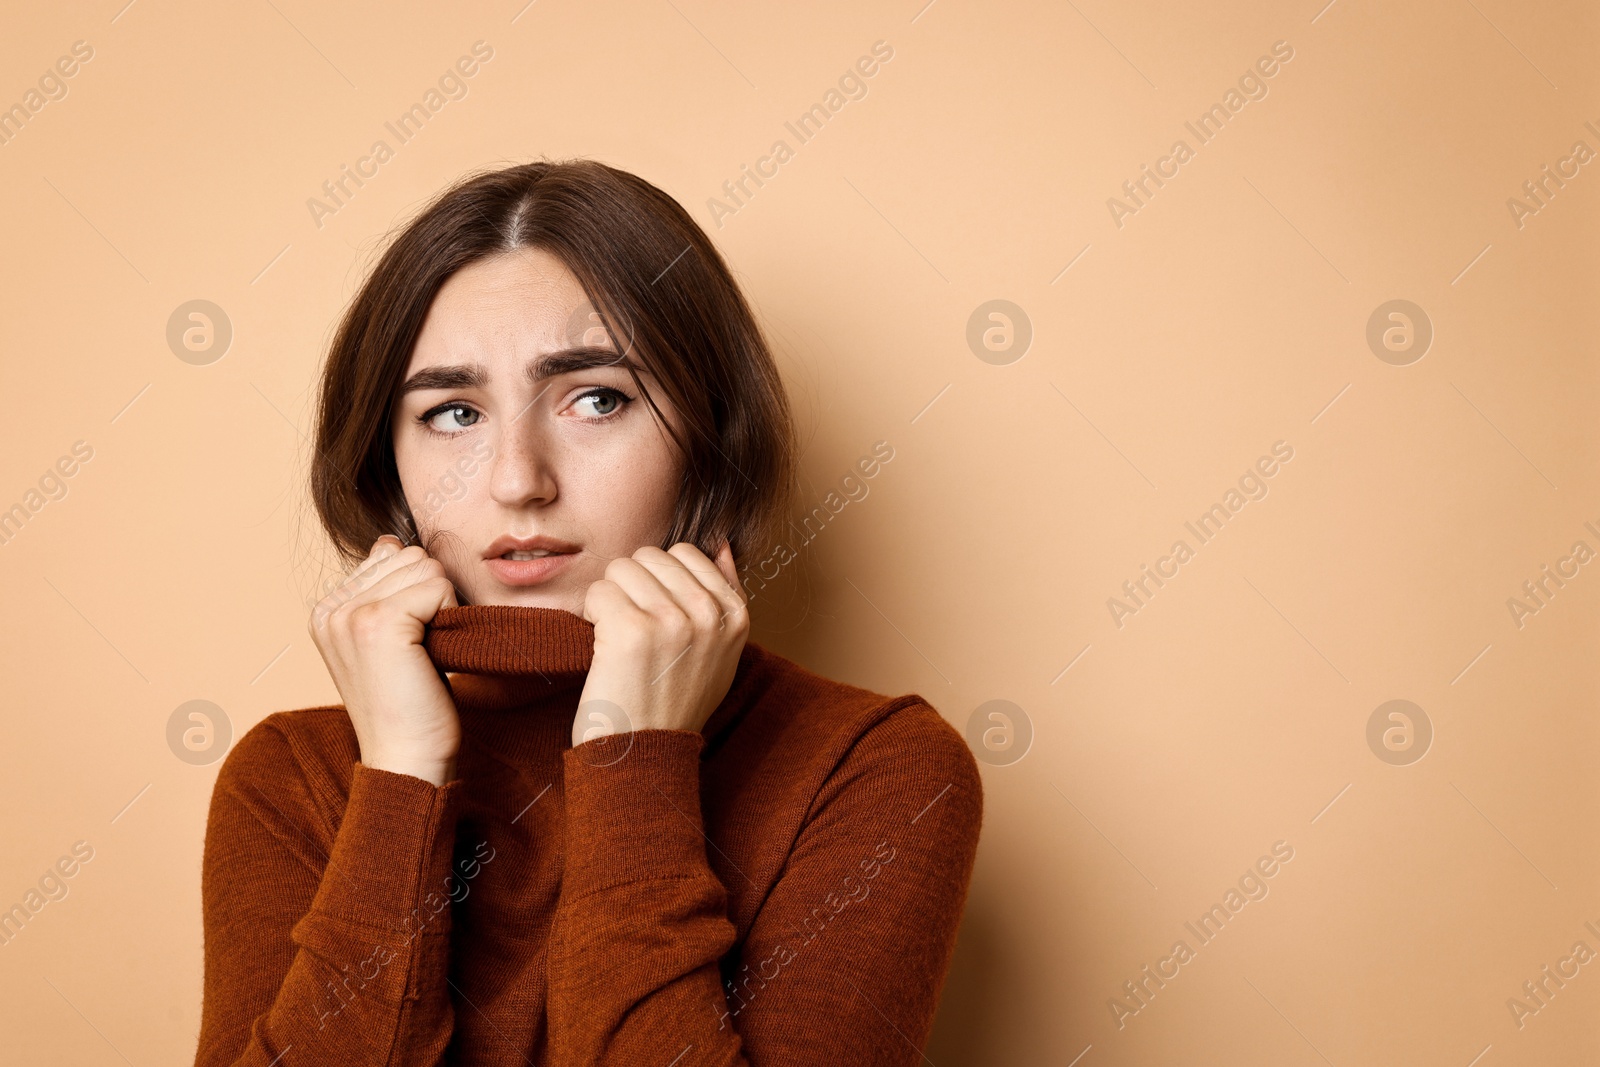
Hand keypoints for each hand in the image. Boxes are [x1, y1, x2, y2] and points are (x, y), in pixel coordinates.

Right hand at [308, 535, 461, 785]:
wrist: (407, 759)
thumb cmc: (409, 705)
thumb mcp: (389, 640)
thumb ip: (383, 588)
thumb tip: (388, 541)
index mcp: (326, 610)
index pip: (391, 555)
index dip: (419, 594)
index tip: (409, 642)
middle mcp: (329, 608)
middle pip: (411, 556)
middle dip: (432, 597)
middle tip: (421, 650)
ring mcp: (348, 613)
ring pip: (426, 567)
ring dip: (442, 607)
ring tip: (424, 652)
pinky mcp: (377, 621)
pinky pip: (438, 586)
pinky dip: (448, 616)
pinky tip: (431, 654)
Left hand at [572, 539, 747, 749]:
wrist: (644, 754)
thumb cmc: (675, 702)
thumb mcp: (721, 651)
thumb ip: (725, 596)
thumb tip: (721, 543)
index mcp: (735, 615)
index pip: (687, 552)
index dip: (660, 580)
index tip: (657, 616)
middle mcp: (709, 614)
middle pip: (649, 555)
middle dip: (632, 586)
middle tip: (634, 629)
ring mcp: (673, 621)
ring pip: (621, 568)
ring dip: (610, 599)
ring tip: (620, 638)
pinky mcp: (633, 630)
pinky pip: (598, 592)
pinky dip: (591, 616)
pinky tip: (603, 646)